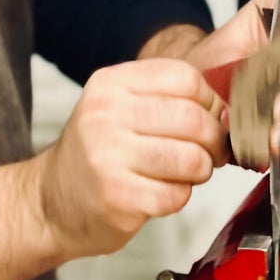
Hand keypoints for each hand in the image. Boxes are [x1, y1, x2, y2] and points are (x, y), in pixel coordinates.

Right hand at [38, 57, 223, 257]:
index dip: (210, 101)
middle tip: (207, 153)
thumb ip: (170, 100)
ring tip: (182, 174)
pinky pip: (177, 195)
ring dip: (198, 171)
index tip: (208, 118)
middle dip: (212, 141)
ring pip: (192, 158)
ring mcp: (108, 156)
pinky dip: (178, 197)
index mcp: (110, 84)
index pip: (186, 77)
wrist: (51, 202)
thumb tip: (228, 113)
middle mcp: (105, 115)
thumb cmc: (98, 154)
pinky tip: (160, 193)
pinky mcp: (117, 197)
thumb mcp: (120, 108)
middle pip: (194, 118)